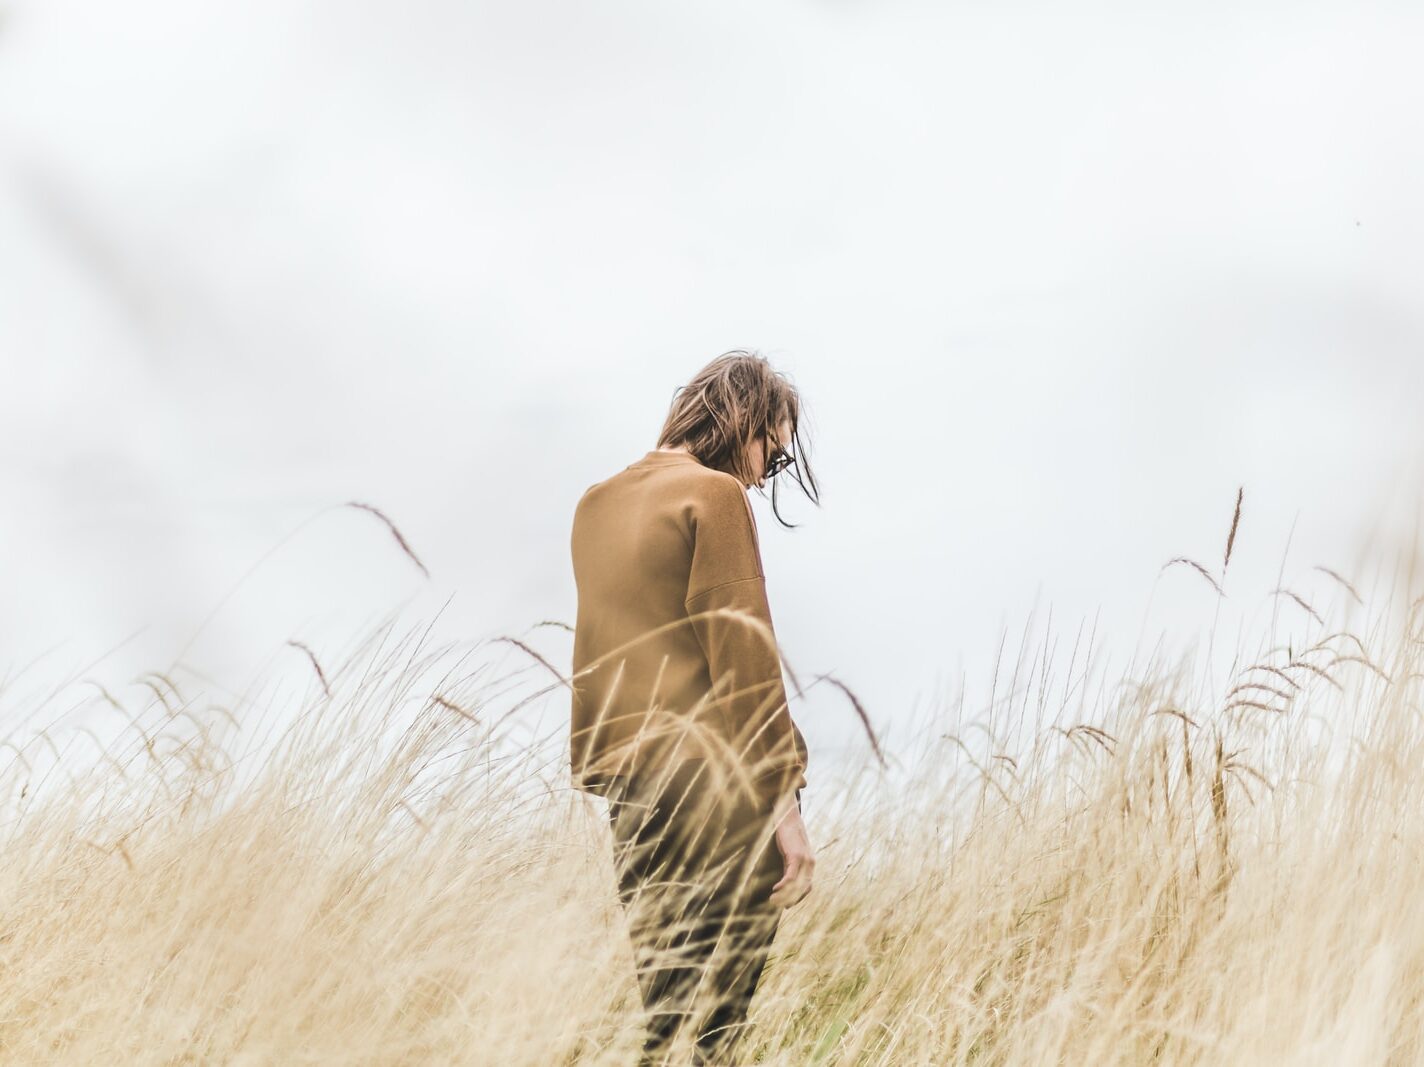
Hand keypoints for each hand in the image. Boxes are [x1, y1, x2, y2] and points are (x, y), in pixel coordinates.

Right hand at [767, 794, 813, 908]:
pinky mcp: (796, 856)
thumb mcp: (790, 853)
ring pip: (797, 885)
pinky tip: (774, 889)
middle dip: (790, 900)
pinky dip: (783, 885)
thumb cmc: (787, 834)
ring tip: (772, 900)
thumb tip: (785, 880)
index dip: (798, 898)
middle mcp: (810, 864)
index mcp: (810, 864)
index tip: (787, 905)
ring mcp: (804, 860)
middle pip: (803, 889)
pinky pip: (791, 876)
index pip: (808, 888)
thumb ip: (790, 866)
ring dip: (784, 896)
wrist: (788, 817)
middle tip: (777, 905)